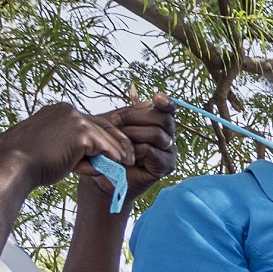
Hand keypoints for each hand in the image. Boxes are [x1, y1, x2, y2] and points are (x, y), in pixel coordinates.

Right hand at [0, 102, 144, 199]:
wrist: (14, 164)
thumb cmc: (32, 162)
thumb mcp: (56, 148)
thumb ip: (78, 148)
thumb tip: (103, 160)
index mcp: (61, 112)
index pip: (93, 121)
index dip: (109, 135)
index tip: (121, 146)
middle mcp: (69, 110)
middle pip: (106, 125)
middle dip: (121, 142)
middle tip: (131, 158)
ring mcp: (75, 119)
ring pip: (107, 137)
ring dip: (117, 154)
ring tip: (127, 165)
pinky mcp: (81, 132)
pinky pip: (104, 148)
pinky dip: (110, 159)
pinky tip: (114, 168)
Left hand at [80, 98, 175, 212]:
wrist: (103, 174)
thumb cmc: (110, 148)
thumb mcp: (116, 126)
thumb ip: (131, 114)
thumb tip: (146, 102)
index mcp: (159, 125)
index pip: (169, 110)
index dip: (166, 102)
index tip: (156, 97)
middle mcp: (168, 138)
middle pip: (164, 119)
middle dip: (136, 117)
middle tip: (115, 120)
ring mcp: (169, 153)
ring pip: (157, 135)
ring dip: (133, 134)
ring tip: (117, 139)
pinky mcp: (166, 167)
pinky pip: (152, 151)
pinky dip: (136, 150)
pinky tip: (125, 155)